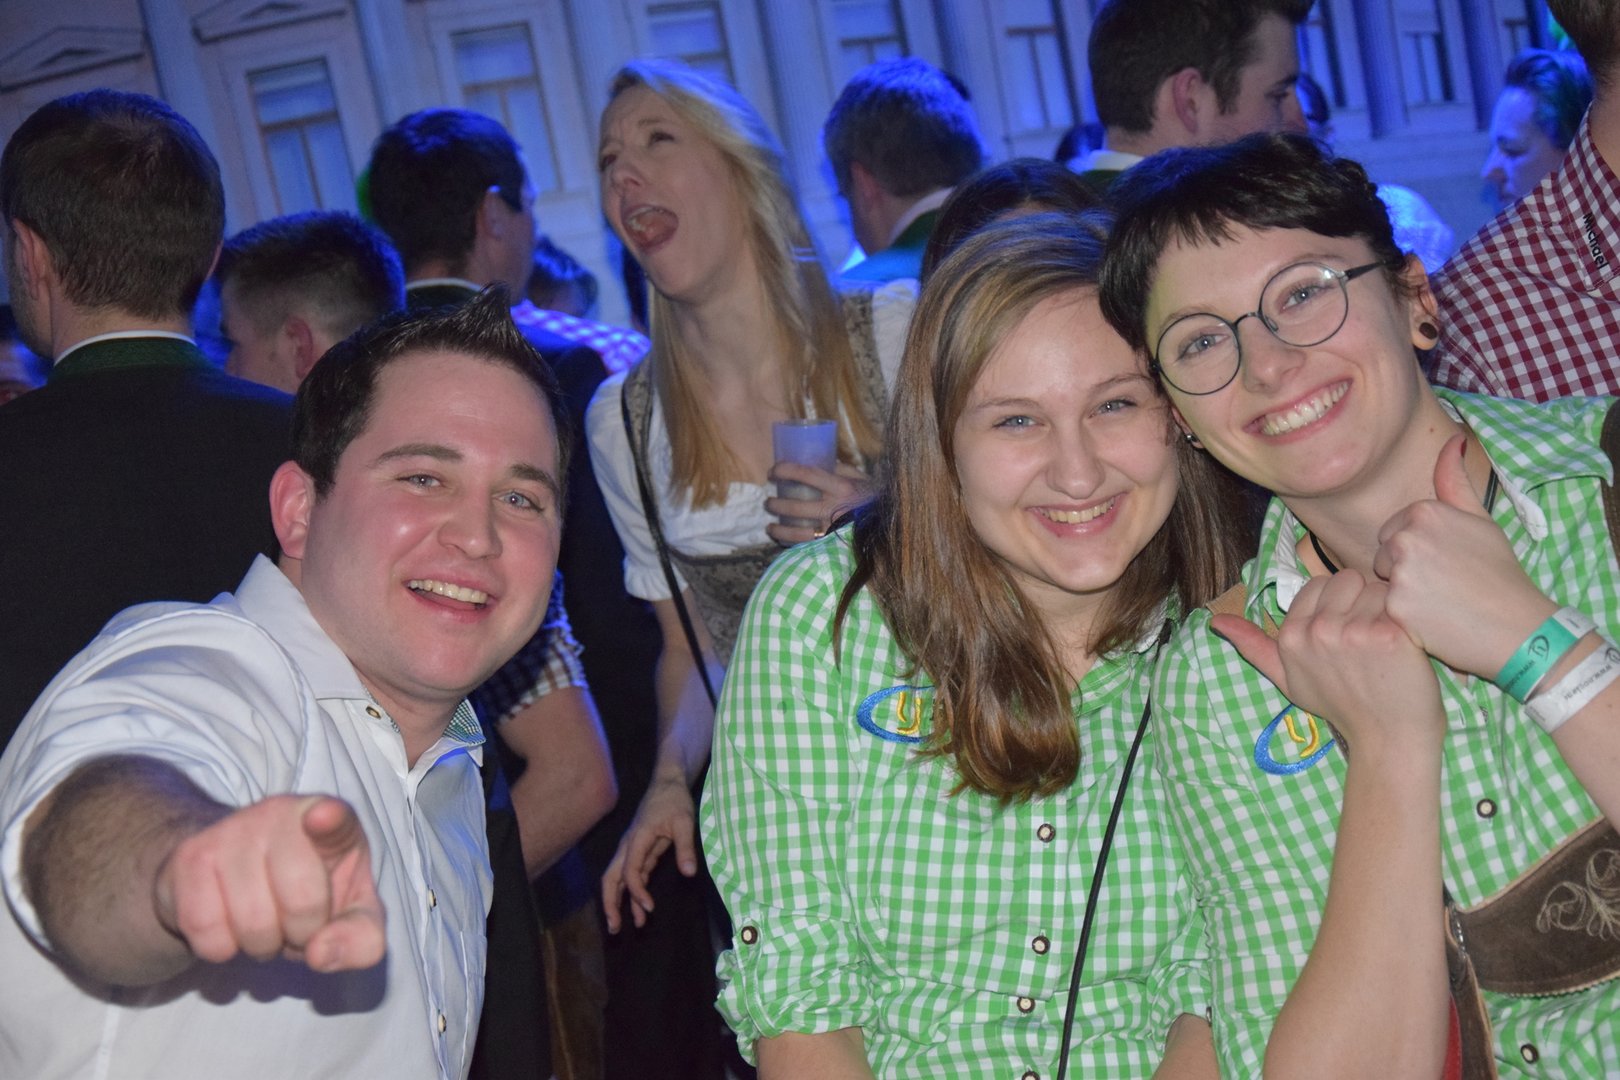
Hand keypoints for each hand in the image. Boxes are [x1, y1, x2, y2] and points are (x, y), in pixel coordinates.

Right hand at [153, 795, 384, 972]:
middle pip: (303, 902)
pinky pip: (206, 930)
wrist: (234, 877)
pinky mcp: (191, 856)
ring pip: (252, 923)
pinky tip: (228, 923)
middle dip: (302, 934)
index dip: (330, 819)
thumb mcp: (352, 914)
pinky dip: (221, 947)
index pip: (336, 817)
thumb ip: (362, 939)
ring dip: (261, 944)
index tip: (324, 817)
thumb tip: (322, 953)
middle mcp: (282, 813)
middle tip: (295, 923)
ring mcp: (233, 829)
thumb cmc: (310, 891)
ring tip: (264, 921)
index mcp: (334, 820)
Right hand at [600, 772, 696, 932]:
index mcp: (637, 839)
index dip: (637, 892)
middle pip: (611, 878)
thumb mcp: (684, 821)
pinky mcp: (640, 852)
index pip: (630, 871)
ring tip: (622, 928)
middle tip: (615, 928)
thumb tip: (689, 872)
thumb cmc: (674, 800)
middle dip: (610, 903)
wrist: (669, 782)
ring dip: (619, 902)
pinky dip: (633, 894)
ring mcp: (632, 850)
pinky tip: (641, 910)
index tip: (650, 908)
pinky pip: (632, 877)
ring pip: (617, 879)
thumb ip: (685, 847)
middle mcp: (628, 846)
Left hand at [765, 462, 870, 545]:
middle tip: (768, 502)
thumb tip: (819, 459)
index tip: (773, 471)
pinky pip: (806, 547)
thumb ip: (841, 469)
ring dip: (778, 529)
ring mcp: (832, 531)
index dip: (785, 471)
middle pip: (795, 506)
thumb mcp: (860, 479)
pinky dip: (791, 545)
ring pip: (797, 532)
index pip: (807, 475)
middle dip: (776, 504)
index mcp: (841, 487)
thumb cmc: (872, 499)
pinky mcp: (832, 547)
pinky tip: (782, 541)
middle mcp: (834, 509)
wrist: (889, 526)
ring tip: (770, 526)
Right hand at [1213, 570, 1444, 759]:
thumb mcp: (1287, 678)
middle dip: (1361, 600)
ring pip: (1375, 587)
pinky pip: (1399, 601)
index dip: (1337, 604)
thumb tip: (1214, 620)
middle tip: (1369, 637)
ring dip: (1387, 609)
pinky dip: (1407, 619)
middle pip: (1347, 579)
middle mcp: (1316, 631)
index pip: (1319, 585)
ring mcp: (1352, 631)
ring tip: (1387, 643)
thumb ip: (1254, 646)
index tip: (1347, 634)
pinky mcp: (1388, 633)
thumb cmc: (1340, 706)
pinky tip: (1406, 645)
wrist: (1387, 738)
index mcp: (1291, 635)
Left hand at [1373, 433, 1553, 676]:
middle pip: (1382, 554)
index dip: (1417, 551)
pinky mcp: (1394, 604)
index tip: (1446, 562)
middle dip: (1403, 570)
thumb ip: (1454, 480)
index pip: (1392, 531)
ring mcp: (1399, 571)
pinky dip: (1402, 616)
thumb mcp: (1480, 519)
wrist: (1515, 626)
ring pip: (1381, 581)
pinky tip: (1431, 619)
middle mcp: (1406, 536)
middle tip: (1443, 584)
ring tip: (1438, 601)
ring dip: (1401, 592)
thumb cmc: (1498, 572)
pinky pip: (1383, 607)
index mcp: (1423, 511)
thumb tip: (1453, 439)